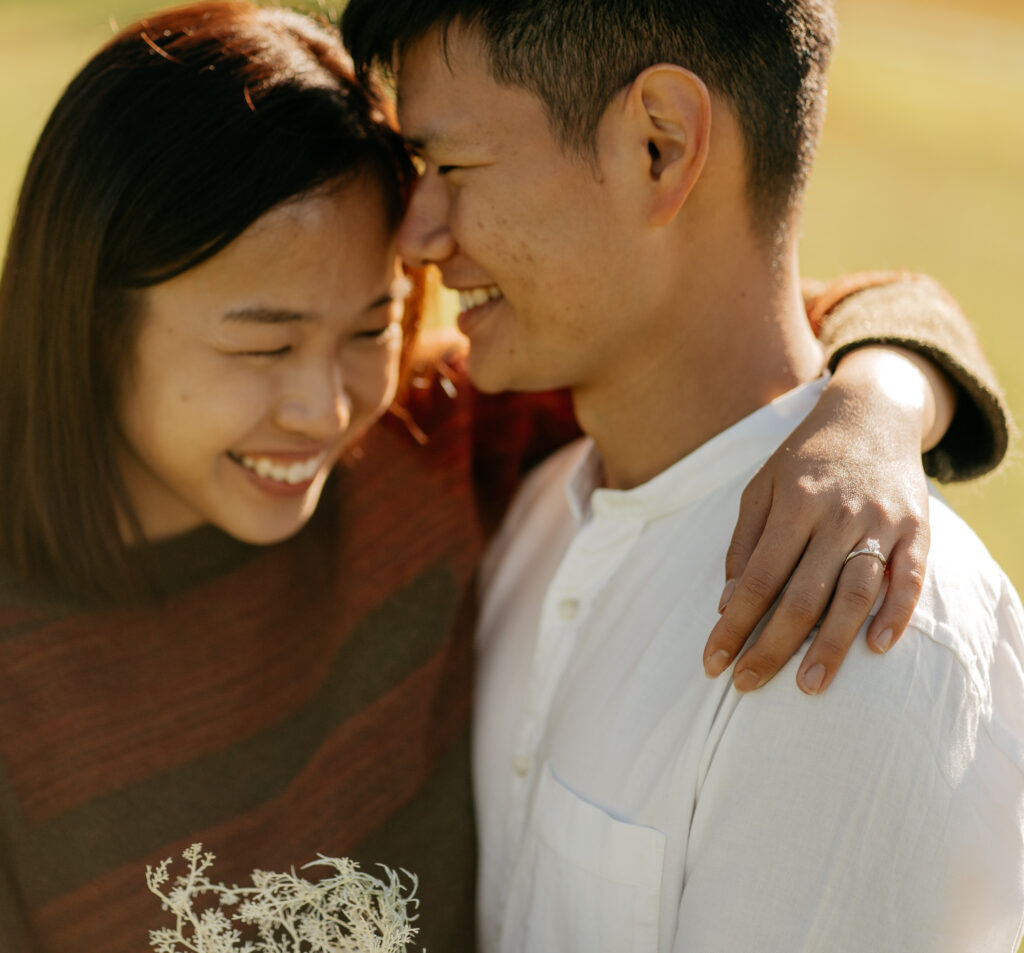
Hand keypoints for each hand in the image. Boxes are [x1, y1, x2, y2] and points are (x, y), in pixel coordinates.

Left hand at [703, 346, 952, 694]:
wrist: (871, 416)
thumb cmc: (803, 459)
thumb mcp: (760, 488)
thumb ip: (744, 543)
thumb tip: (726, 603)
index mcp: (793, 504)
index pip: (757, 578)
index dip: (733, 625)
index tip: (713, 662)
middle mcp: (837, 515)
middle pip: (802, 595)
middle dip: (772, 646)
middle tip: (747, 685)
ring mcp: (881, 522)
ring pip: (855, 593)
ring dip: (831, 644)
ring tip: (809, 686)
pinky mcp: (917, 528)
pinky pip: (909, 578)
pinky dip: (896, 614)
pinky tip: (877, 648)